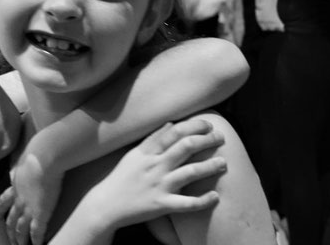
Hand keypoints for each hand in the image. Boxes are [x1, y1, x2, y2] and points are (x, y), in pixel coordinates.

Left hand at [0, 152, 62, 244]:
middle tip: (9, 240)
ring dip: (20, 240)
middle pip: (10, 221)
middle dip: (9, 232)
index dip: (1, 212)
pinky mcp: (41, 213)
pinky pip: (37, 232)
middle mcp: (19, 200)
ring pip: (21, 229)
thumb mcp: (23, 160)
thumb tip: (23, 161)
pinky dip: (36, 240)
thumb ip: (21, 165)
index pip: (4, 202)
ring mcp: (29, 208)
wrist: (43, 158)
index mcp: (15, 187)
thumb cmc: (36, 155)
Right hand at [88, 119, 226, 229]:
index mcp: (148, 152)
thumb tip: (171, 124)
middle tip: (221, 138)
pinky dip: (203, 200)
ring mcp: (159, 185)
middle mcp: (155, 166)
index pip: (174, 132)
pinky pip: (187, 203)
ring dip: (210, 166)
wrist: (106, 205)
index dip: (194, 126)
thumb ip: (153, 139)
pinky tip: (215, 196)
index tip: (208, 124)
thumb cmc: (121, 178)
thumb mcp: (134, 154)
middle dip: (207, 140)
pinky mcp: (161, 205)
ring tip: (223, 163)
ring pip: (190, 172)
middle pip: (186, 147)